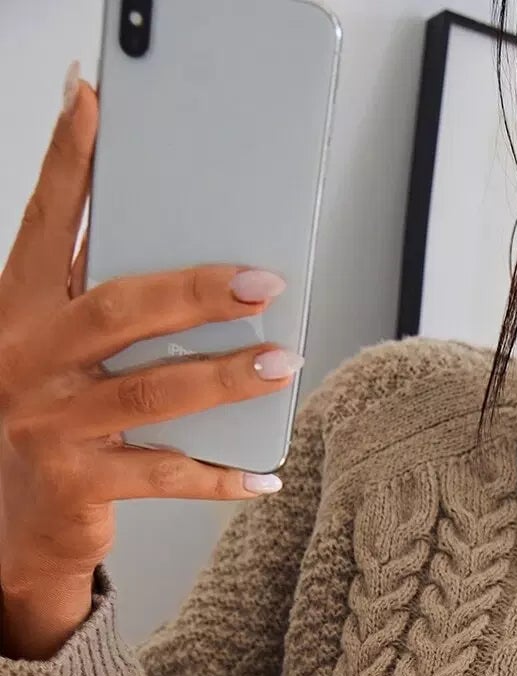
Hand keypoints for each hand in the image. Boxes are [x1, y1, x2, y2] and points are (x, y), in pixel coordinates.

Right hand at [0, 69, 298, 624]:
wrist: (15, 522)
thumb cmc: (50, 416)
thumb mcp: (54, 345)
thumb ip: (96, 291)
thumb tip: (170, 240)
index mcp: (20, 310)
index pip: (46, 223)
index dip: (68, 163)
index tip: (94, 103)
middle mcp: (28, 360)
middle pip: (119, 312)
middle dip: (196, 292)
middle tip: (263, 281)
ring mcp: (51, 425)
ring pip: (150, 393)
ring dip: (224, 378)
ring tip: (282, 361)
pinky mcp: (79, 485)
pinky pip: (164, 475)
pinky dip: (220, 476)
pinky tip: (266, 474)